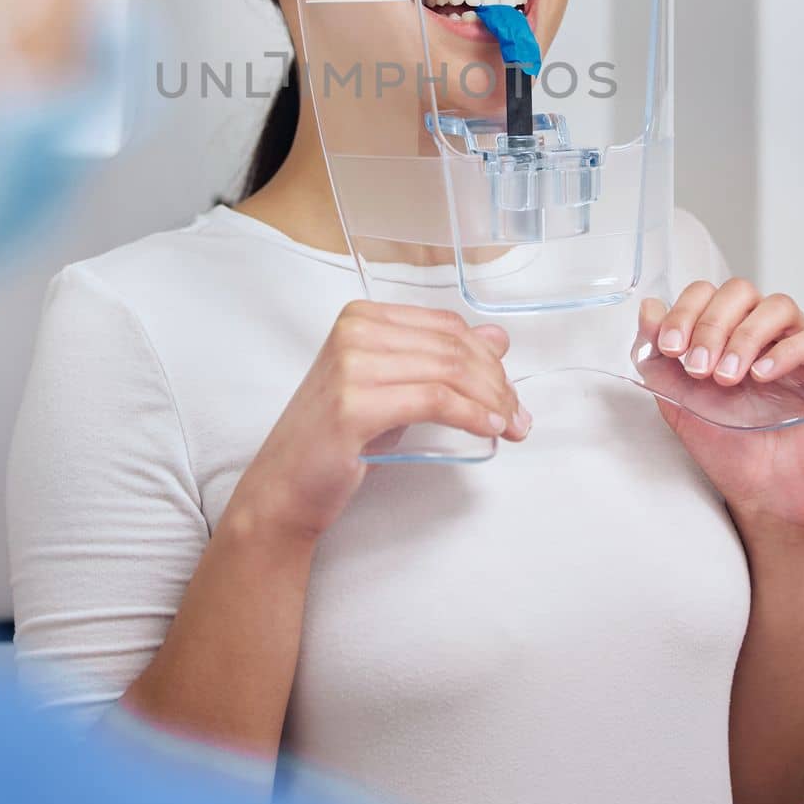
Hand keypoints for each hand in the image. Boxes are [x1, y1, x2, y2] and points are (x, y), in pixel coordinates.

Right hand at [230, 300, 529, 543]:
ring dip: (491, 401)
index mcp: (362, 317)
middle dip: (497, 383)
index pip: (446, 325)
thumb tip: (499, 337)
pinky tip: (489, 430)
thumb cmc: (338, 440)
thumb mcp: (395, 389)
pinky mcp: (354, 403)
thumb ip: (440, 360)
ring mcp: (351, 364)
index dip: (488, 357)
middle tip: (520, 417)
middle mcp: (354, 331)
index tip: (510, 392)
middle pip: (452, 347)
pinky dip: (471, 415)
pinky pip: (434, 400)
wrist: (284, 487)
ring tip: (511, 427)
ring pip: (448, 371)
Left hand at [638, 280, 803, 539]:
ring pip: (779, 307)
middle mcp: (766, 334)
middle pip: (741, 292)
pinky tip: (763, 375)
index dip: (686, 312)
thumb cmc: (727, 447)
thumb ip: (657, 356)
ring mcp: (802, 349)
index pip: (708, 293)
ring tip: (728, 377)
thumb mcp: (677, 400)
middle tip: (699, 369)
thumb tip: (648, 309)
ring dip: (746, 337)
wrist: (763, 495)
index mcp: (729, 333)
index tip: (670, 348)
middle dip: (712, 325)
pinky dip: (787, 351)